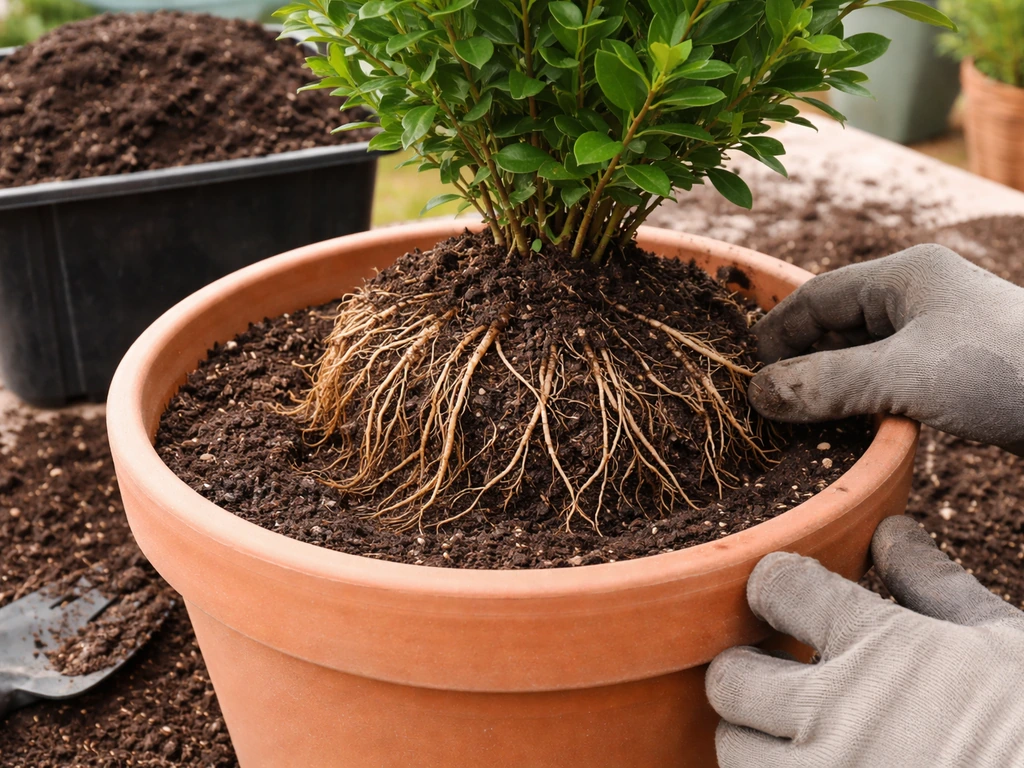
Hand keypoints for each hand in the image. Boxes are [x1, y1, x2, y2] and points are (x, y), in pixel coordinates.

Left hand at [706, 516, 1023, 767]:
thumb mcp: (1000, 639)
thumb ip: (934, 583)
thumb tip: (893, 532)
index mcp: (873, 644)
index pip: (778, 585)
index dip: (779, 585)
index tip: (789, 595)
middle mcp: (831, 710)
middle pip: (731, 676)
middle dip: (750, 669)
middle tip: (780, 672)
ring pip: (734, 749)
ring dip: (755, 736)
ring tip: (797, 734)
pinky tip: (821, 767)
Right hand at [748, 244, 1023, 454]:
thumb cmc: (1005, 372)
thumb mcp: (905, 375)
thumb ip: (826, 383)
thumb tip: (756, 393)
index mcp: (905, 274)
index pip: (815, 296)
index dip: (774, 332)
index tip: (743, 372)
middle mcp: (920, 295)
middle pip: (835, 324)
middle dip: (799, 362)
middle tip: (765, 405)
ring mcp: (940, 332)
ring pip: (862, 355)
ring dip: (830, 386)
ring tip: (798, 422)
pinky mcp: (957, 368)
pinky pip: (891, 378)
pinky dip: (863, 401)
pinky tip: (850, 431)